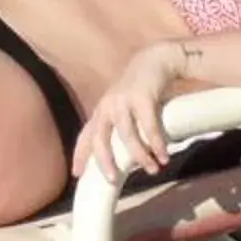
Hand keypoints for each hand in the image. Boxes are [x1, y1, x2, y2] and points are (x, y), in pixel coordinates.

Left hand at [72, 41, 186, 188]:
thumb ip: (120, 129)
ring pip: (126, 135)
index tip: (77, 175)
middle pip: (100, 138)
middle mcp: (108, 106)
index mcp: (101, 111)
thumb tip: (125, 160)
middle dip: (104, 161)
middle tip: (112, 180)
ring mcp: (123, 100)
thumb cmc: (139, 90)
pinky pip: (148, 126)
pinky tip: (163, 156)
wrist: (156, 60)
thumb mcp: (124, 109)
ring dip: (140, 155)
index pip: (86, 136)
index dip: (80, 155)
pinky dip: (156, 143)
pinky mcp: (142, 97)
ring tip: (153, 169)